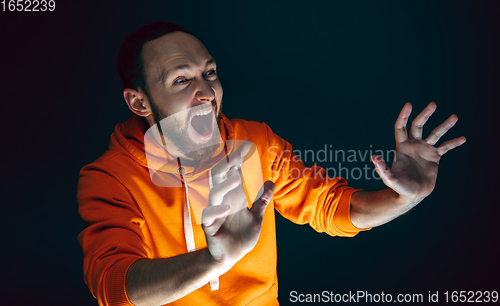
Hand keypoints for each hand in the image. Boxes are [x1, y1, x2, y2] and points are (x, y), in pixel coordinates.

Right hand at [201, 141, 274, 272]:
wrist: (231, 257)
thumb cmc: (241, 236)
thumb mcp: (256, 217)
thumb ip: (261, 201)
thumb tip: (270, 183)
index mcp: (233, 196)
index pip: (233, 172)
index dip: (238, 159)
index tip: (247, 146)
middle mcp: (223, 200)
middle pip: (219, 176)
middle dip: (227, 164)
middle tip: (238, 154)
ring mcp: (215, 211)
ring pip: (214, 192)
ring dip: (225, 184)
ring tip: (237, 179)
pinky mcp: (210, 225)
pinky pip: (209, 214)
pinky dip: (217, 209)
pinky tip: (227, 208)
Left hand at [371, 102, 465, 206]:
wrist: (413, 195)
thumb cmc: (399, 187)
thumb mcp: (390, 179)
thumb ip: (382, 169)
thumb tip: (374, 157)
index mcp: (401, 147)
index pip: (401, 127)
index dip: (404, 116)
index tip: (409, 105)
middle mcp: (413, 145)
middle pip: (418, 125)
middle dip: (425, 115)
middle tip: (433, 105)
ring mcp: (424, 150)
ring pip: (435, 134)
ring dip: (444, 126)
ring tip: (454, 117)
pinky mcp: (434, 157)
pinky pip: (445, 147)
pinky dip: (453, 143)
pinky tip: (462, 138)